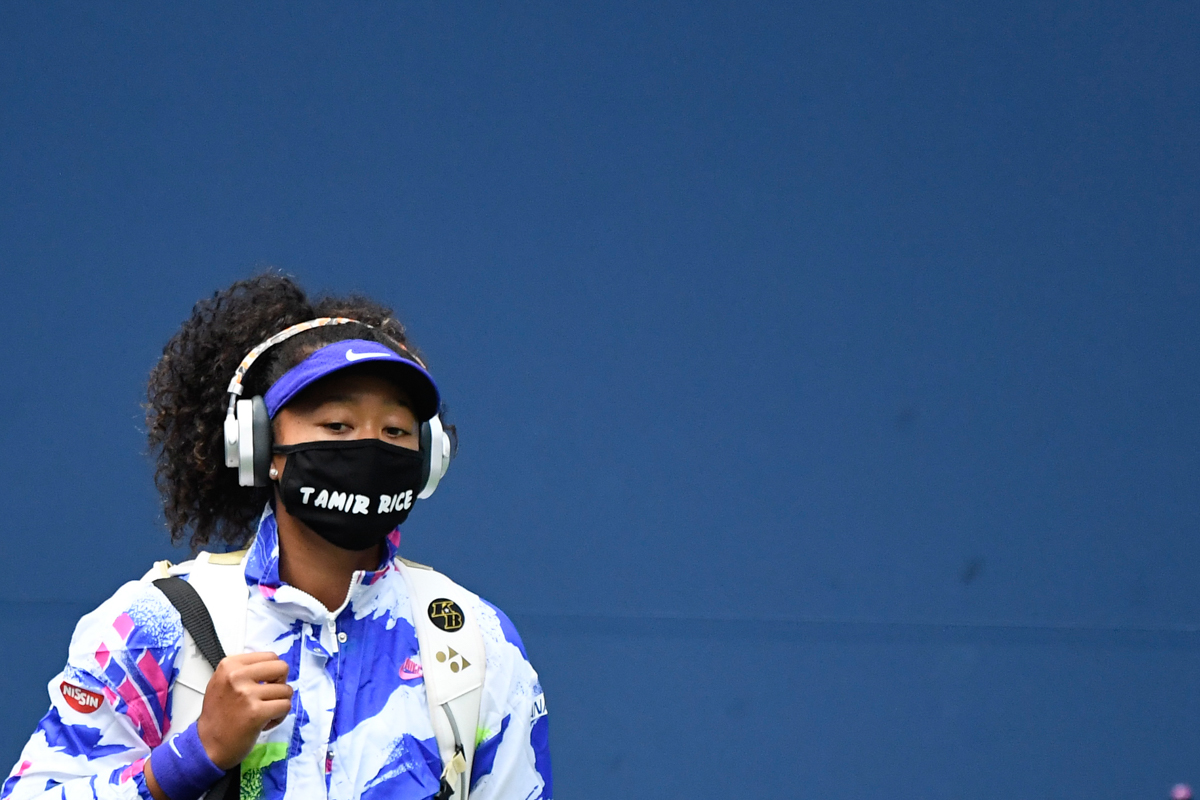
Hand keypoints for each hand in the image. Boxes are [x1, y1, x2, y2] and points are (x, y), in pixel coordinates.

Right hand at [195, 652, 292, 769]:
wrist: (207, 746)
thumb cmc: (218, 715)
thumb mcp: (223, 682)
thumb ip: (245, 671)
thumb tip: (274, 666)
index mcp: (229, 665)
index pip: (270, 657)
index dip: (273, 672)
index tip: (263, 685)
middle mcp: (236, 676)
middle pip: (282, 668)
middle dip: (281, 683)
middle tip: (268, 697)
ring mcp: (246, 694)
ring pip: (286, 690)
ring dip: (279, 704)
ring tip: (263, 713)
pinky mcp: (256, 713)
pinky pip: (285, 706)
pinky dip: (279, 717)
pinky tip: (265, 723)